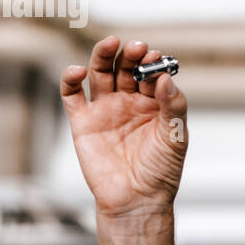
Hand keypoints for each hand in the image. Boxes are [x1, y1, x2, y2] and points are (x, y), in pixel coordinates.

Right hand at [60, 36, 188, 217]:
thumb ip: (173, 106)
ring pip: (100, 74)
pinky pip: (72, 95)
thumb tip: (166, 78)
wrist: (136, 200)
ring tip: (111, 44)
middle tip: (137, 46)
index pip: (151, 74)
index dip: (152, 62)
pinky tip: (77, 70)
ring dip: (103, 56)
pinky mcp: (83, 122)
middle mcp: (129, 102)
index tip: (155, 55)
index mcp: (153, 104)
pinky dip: (70, 79)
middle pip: (125, 68)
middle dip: (130, 55)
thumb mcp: (175, 137)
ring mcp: (105, 109)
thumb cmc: (160, 172)